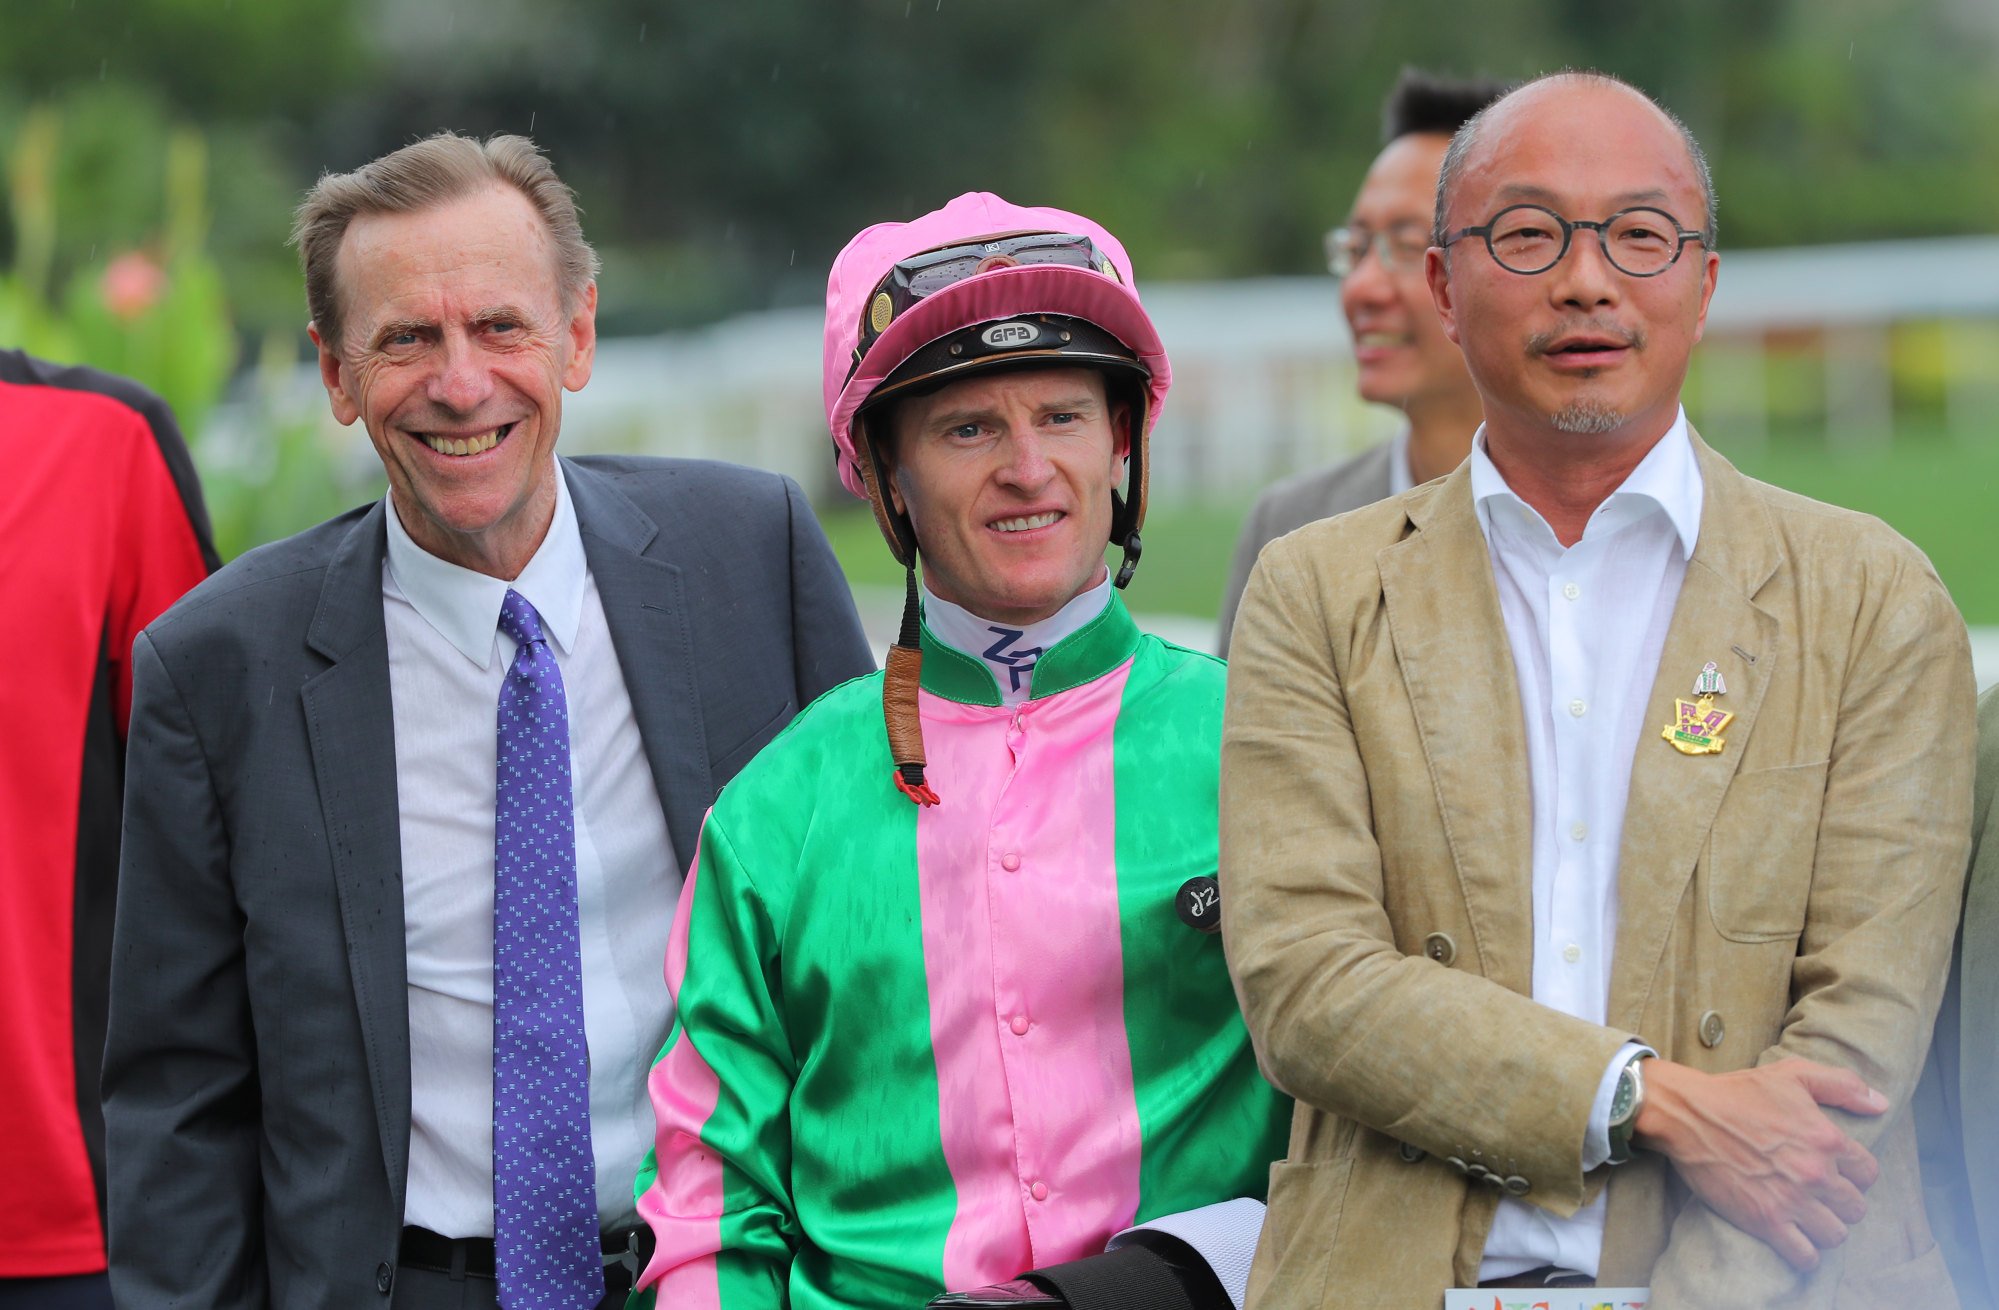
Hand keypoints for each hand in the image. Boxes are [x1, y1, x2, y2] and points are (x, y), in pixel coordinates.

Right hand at [1633, 1057, 1886, 1271]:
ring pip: (1836, 1235)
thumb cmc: (1737, 1092)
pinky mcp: (1765, 1222)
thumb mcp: (1792, 1074)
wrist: (1687, 1115)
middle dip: (1840, 1202)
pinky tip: (1797, 1242)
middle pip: (1854, 1208)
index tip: (1836, 1172)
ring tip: (1809, 1219)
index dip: (1854, 1173)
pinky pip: (1805, 1256)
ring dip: (1825, 1228)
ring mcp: (1792, 1201)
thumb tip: (1881, 1104)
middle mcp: (1816, 1174)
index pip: (1868, 1173)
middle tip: (1819, 1195)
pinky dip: (1805, 1255)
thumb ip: (1842, 1085)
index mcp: (1828, 1139)